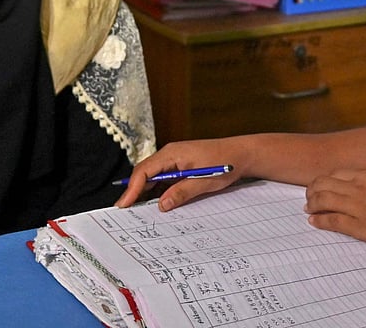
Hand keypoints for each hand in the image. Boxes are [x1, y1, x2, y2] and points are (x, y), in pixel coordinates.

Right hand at [114, 138, 242, 209]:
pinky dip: (157, 191)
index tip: (124, 205)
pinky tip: (156, 204)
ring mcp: (174, 160)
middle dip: (134, 192)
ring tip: (136, 212)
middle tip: (125, 212)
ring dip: (145, 193)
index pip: (144, 171)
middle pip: (144, 174)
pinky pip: (162, 179)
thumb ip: (181, 192)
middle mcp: (169, 154)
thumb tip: (161, 205)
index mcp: (172, 153)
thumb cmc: (225, 163)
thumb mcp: (204, 181)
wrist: (241, 154)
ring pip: (152, 177)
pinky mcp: (180, 166)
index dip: (131, 188)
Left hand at [304, 169, 365, 251]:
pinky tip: (313, 221)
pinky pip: (333, 221)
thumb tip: (358, 187)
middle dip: (313, 190)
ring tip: (309, 207)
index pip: (336, 173)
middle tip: (309, 196)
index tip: (319, 185)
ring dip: (312, 204)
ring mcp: (360, 207)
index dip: (323, 179)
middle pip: (325, 184)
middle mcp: (361, 188)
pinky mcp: (361, 227)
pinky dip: (320, 220)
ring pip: (325, 200)